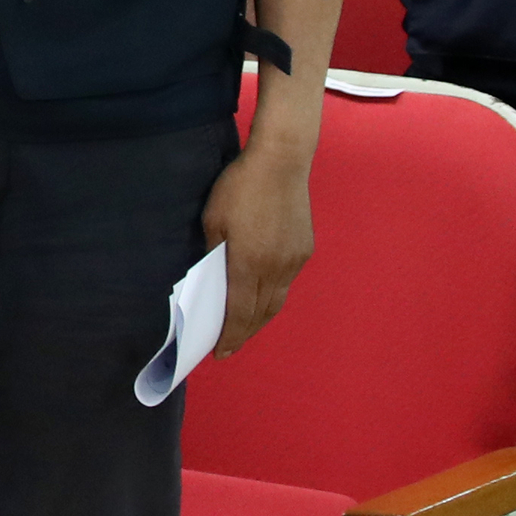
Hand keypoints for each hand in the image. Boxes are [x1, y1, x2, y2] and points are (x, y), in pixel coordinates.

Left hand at [198, 143, 314, 356]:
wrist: (281, 162)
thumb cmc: (239, 187)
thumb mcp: (213, 220)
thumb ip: (213, 255)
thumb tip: (211, 282)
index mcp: (249, 262)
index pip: (239, 313)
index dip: (230, 336)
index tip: (220, 353)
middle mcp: (276, 268)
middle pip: (260, 314)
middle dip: (244, 333)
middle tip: (228, 345)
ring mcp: (293, 260)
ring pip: (276, 301)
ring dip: (259, 318)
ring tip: (243, 327)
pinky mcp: (304, 250)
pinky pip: (286, 282)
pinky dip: (271, 295)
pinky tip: (261, 295)